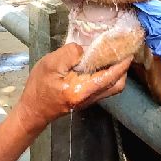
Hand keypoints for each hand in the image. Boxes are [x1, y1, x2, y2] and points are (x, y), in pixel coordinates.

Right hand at [14, 43, 129, 133]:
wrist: (32, 110)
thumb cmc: (39, 88)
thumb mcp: (50, 65)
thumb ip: (70, 54)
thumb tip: (85, 49)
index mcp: (82, 90)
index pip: (109, 77)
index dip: (121, 64)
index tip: (128, 51)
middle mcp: (90, 98)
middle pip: (116, 86)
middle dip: (123, 69)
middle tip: (122, 52)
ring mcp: (89, 100)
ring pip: (111, 87)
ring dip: (116, 72)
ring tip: (113, 55)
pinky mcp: (86, 99)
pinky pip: (103, 87)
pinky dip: (107, 75)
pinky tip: (100, 63)